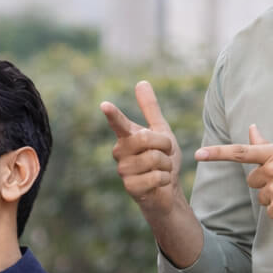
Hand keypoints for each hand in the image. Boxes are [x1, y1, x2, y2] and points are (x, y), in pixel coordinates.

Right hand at [101, 82, 184, 214]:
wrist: (166, 190)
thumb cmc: (161, 159)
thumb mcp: (161, 131)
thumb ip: (150, 109)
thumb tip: (141, 82)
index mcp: (126, 137)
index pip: (119, 123)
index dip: (113, 114)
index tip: (105, 105)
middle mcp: (120, 152)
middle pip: (145, 138)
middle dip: (164, 145)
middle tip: (166, 153)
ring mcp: (124, 171)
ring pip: (153, 158)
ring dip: (166, 164)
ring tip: (161, 169)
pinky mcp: (131, 187)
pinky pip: (156, 176)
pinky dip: (165, 178)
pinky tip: (160, 182)